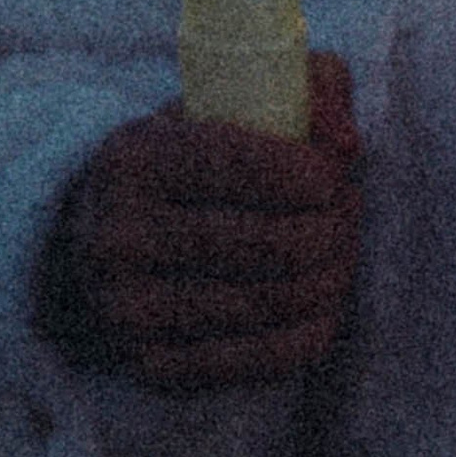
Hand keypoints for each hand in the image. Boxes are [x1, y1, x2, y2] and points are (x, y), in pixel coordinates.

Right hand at [42, 55, 360, 390]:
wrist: (108, 243)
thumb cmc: (194, 164)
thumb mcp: (232, 106)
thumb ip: (305, 90)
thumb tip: (345, 144)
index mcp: (132, 159)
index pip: (247, 166)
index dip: (316, 175)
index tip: (332, 177)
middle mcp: (117, 237)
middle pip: (277, 244)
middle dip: (336, 230)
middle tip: (347, 218)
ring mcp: (128, 310)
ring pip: (277, 301)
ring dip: (334, 278)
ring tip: (339, 256)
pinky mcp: (152, 366)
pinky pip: (264, 360)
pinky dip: (313, 332)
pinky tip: (323, 307)